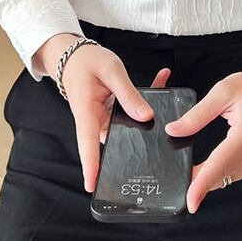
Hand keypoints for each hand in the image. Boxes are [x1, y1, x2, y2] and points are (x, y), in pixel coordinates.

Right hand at [60, 42, 170, 192]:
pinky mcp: (110, 115)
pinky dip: (143, 101)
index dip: (92, 166)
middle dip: (138, 144)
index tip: (94, 185)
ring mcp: (102, 120)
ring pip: (126, 128)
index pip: (88, 144)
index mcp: (87, 112)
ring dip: (145, 115)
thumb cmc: (87, 61)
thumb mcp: (111, 71)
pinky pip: (128, 115)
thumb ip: (129, 94)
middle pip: (114, 143)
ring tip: (166, 95)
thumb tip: (146, 117)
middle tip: (163, 139)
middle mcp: (94, 121)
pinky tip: (161, 81)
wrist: (75, 55)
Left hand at [164, 68, 241, 213]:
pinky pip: (228, 174)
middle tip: (174, 179)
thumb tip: (174, 130)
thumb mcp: (221, 92)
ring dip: (203, 178)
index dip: (202, 185)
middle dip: (195, 182)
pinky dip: (213, 173)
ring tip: (184, 172)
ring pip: (222, 178)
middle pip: (219, 176)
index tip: (190, 202)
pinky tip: (200, 170)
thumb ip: (197, 114)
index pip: (219, 165)